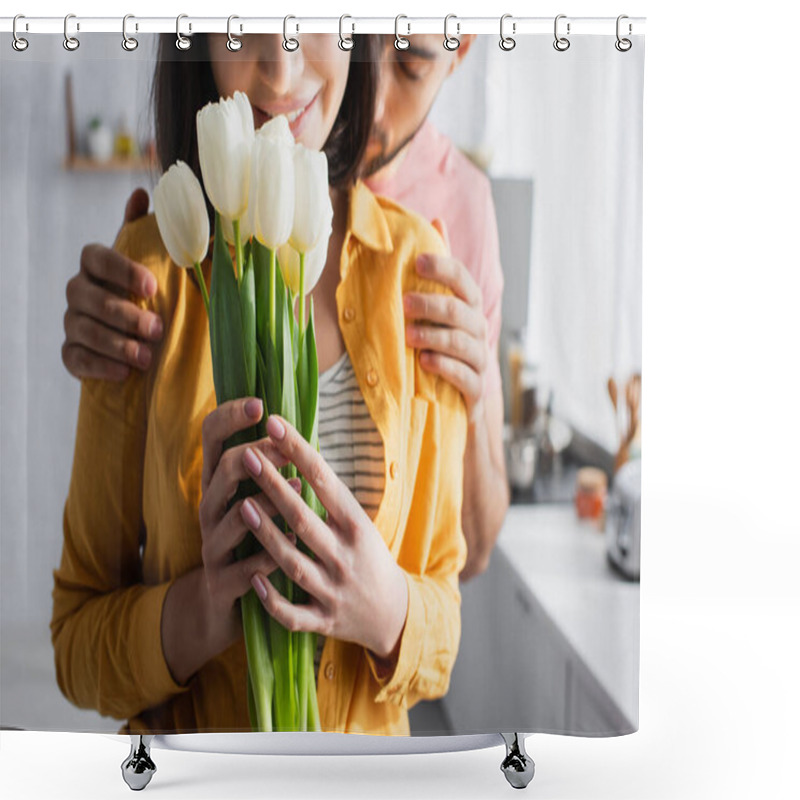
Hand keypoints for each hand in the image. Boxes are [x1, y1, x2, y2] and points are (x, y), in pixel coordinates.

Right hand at [62, 188, 163, 380]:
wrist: (151, 342)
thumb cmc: (160, 298)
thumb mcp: (168, 268)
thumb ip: (158, 235)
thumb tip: (141, 193)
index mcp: (98, 265)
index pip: (95, 256)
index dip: (120, 270)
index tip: (152, 287)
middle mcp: (79, 290)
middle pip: (85, 295)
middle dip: (122, 314)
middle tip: (157, 329)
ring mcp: (73, 322)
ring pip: (82, 329)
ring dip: (115, 343)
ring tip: (146, 358)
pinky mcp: (73, 353)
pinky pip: (75, 358)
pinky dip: (99, 366)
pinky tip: (123, 373)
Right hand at [198, 398, 300, 653]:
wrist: (223, 608)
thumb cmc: (251, 542)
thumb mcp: (253, 500)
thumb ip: (268, 467)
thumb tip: (295, 425)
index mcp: (218, 484)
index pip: (211, 437)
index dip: (231, 417)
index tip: (260, 405)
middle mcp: (209, 509)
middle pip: (221, 470)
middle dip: (255, 455)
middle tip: (287, 449)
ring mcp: (212, 546)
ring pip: (232, 516)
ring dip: (267, 501)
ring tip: (299, 490)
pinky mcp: (221, 582)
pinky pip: (246, 566)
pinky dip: (271, 554)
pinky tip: (295, 545)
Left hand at [241, 415, 408, 660]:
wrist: (391, 612)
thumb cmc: (366, 555)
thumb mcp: (359, 522)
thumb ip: (330, 495)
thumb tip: (297, 449)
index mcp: (357, 526)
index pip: (326, 482)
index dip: (299, 452)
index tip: (274, 424)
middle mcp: (346, 556)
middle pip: (303, 519)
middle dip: (273, 486)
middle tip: (247, 455)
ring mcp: (333, 590)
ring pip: (292, 563)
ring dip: (267, 535)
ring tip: (242, 506)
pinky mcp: (324, 620)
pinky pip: (293, 613)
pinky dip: (273, 599)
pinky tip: (254, 578)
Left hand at [403, 219, 488, 422]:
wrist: (457, 401)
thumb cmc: (443, 345)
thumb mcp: (440, 308)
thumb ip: (440, 271)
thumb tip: (438, 220)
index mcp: (469, 307)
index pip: (463, 281)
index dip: (443, 269)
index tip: (417, 262)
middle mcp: (478, 330)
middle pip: (461, 312)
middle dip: (433, 305)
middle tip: (403, 303)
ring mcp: (480, 361)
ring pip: (463, 343)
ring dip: (435, 336)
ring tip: (408, 336)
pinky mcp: (476, 390)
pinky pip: (465, 376)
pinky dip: (445, 367)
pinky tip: (424, 362)